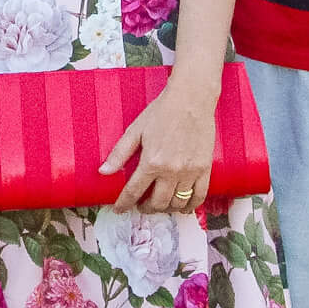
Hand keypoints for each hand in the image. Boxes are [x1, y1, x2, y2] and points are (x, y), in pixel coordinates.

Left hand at [102, 79, 215, 213]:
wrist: (191, 99)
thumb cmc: (162, 111)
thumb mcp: (136, 130)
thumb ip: (119, 153)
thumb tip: (103, 172)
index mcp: (151, 162)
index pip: (134, 192)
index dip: (124, 204)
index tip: (119, 209)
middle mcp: (171, 171)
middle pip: (157, 203)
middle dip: (145, 208)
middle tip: (141, 205)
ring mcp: (190, 172)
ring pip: (177, 203)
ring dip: (165, 209)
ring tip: (159, 204)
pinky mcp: (204, 169)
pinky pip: (198, 197)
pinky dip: (189, 206)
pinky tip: (182, 205)